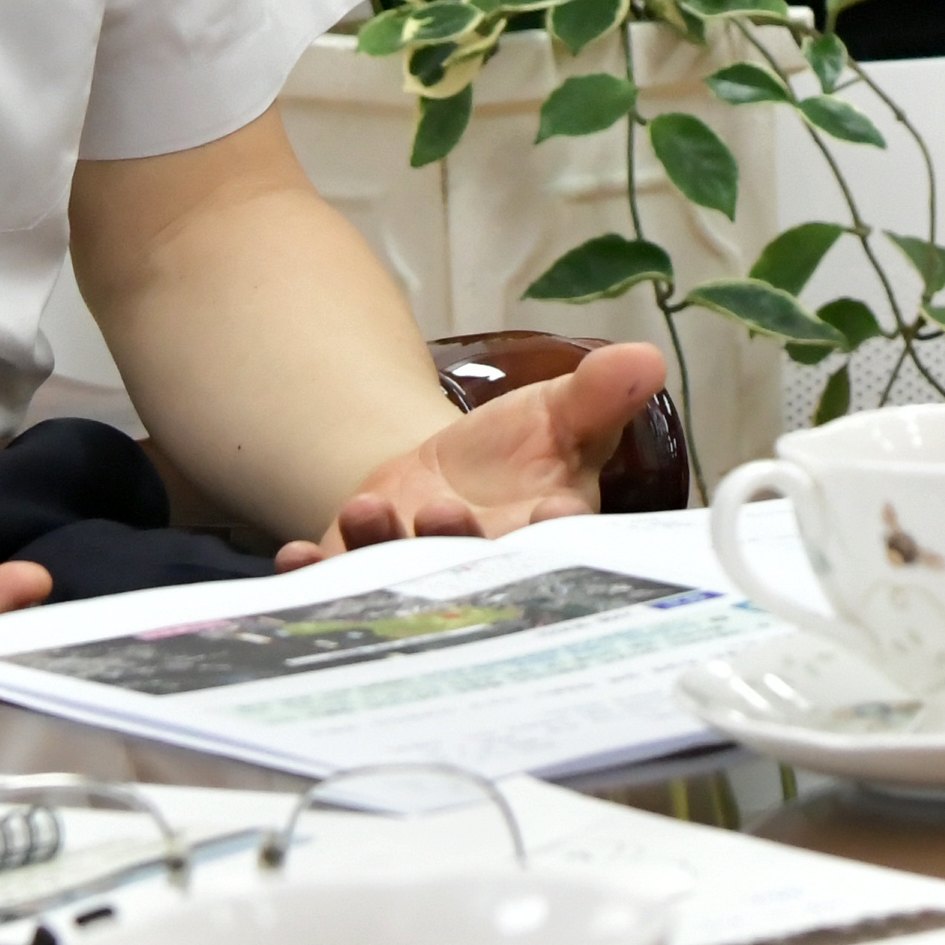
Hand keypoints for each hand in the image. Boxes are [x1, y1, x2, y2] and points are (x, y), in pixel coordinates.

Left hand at [282, 340, 674, 562]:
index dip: (553, 532)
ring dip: (386, 548)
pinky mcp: (364, 581)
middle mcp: (483, 569)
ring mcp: (420, 582)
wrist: (443, 479)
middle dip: (461, 545)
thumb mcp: (559, 415)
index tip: (551, 512)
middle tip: (447, 514)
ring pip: (403, 577)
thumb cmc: (518, 456)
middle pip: (476, 567)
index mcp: (545, 535)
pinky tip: (299, 553)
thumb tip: (645, 360)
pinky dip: (316, 572)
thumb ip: (598, 396)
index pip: (559, 543)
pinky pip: (337, 584)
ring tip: (372, 508)